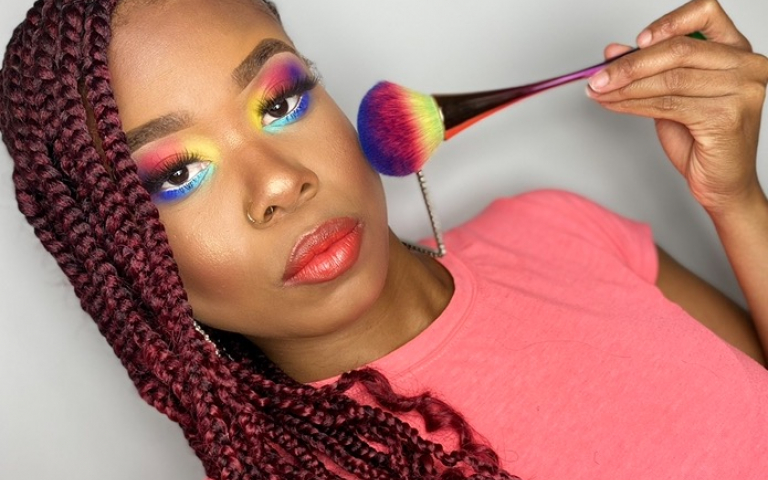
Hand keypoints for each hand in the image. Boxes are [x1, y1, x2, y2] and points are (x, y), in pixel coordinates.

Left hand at [586, 0, 767, 214]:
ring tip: (599, 92)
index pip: (705, 12)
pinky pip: (667, 104)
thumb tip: (612, 51)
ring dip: (625, 87)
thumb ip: (648, 70)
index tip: (637, 41)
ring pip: (668, 79)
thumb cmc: (702, 138)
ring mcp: (741, 90)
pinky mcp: (726, 117)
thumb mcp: (672, 95)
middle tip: (598, 76)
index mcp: (736, 50)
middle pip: (678, 50)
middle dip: (629, 65)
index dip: (669, 22)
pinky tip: (614, 105)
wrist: (722, 182)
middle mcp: (746, 65)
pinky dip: (632, 104)